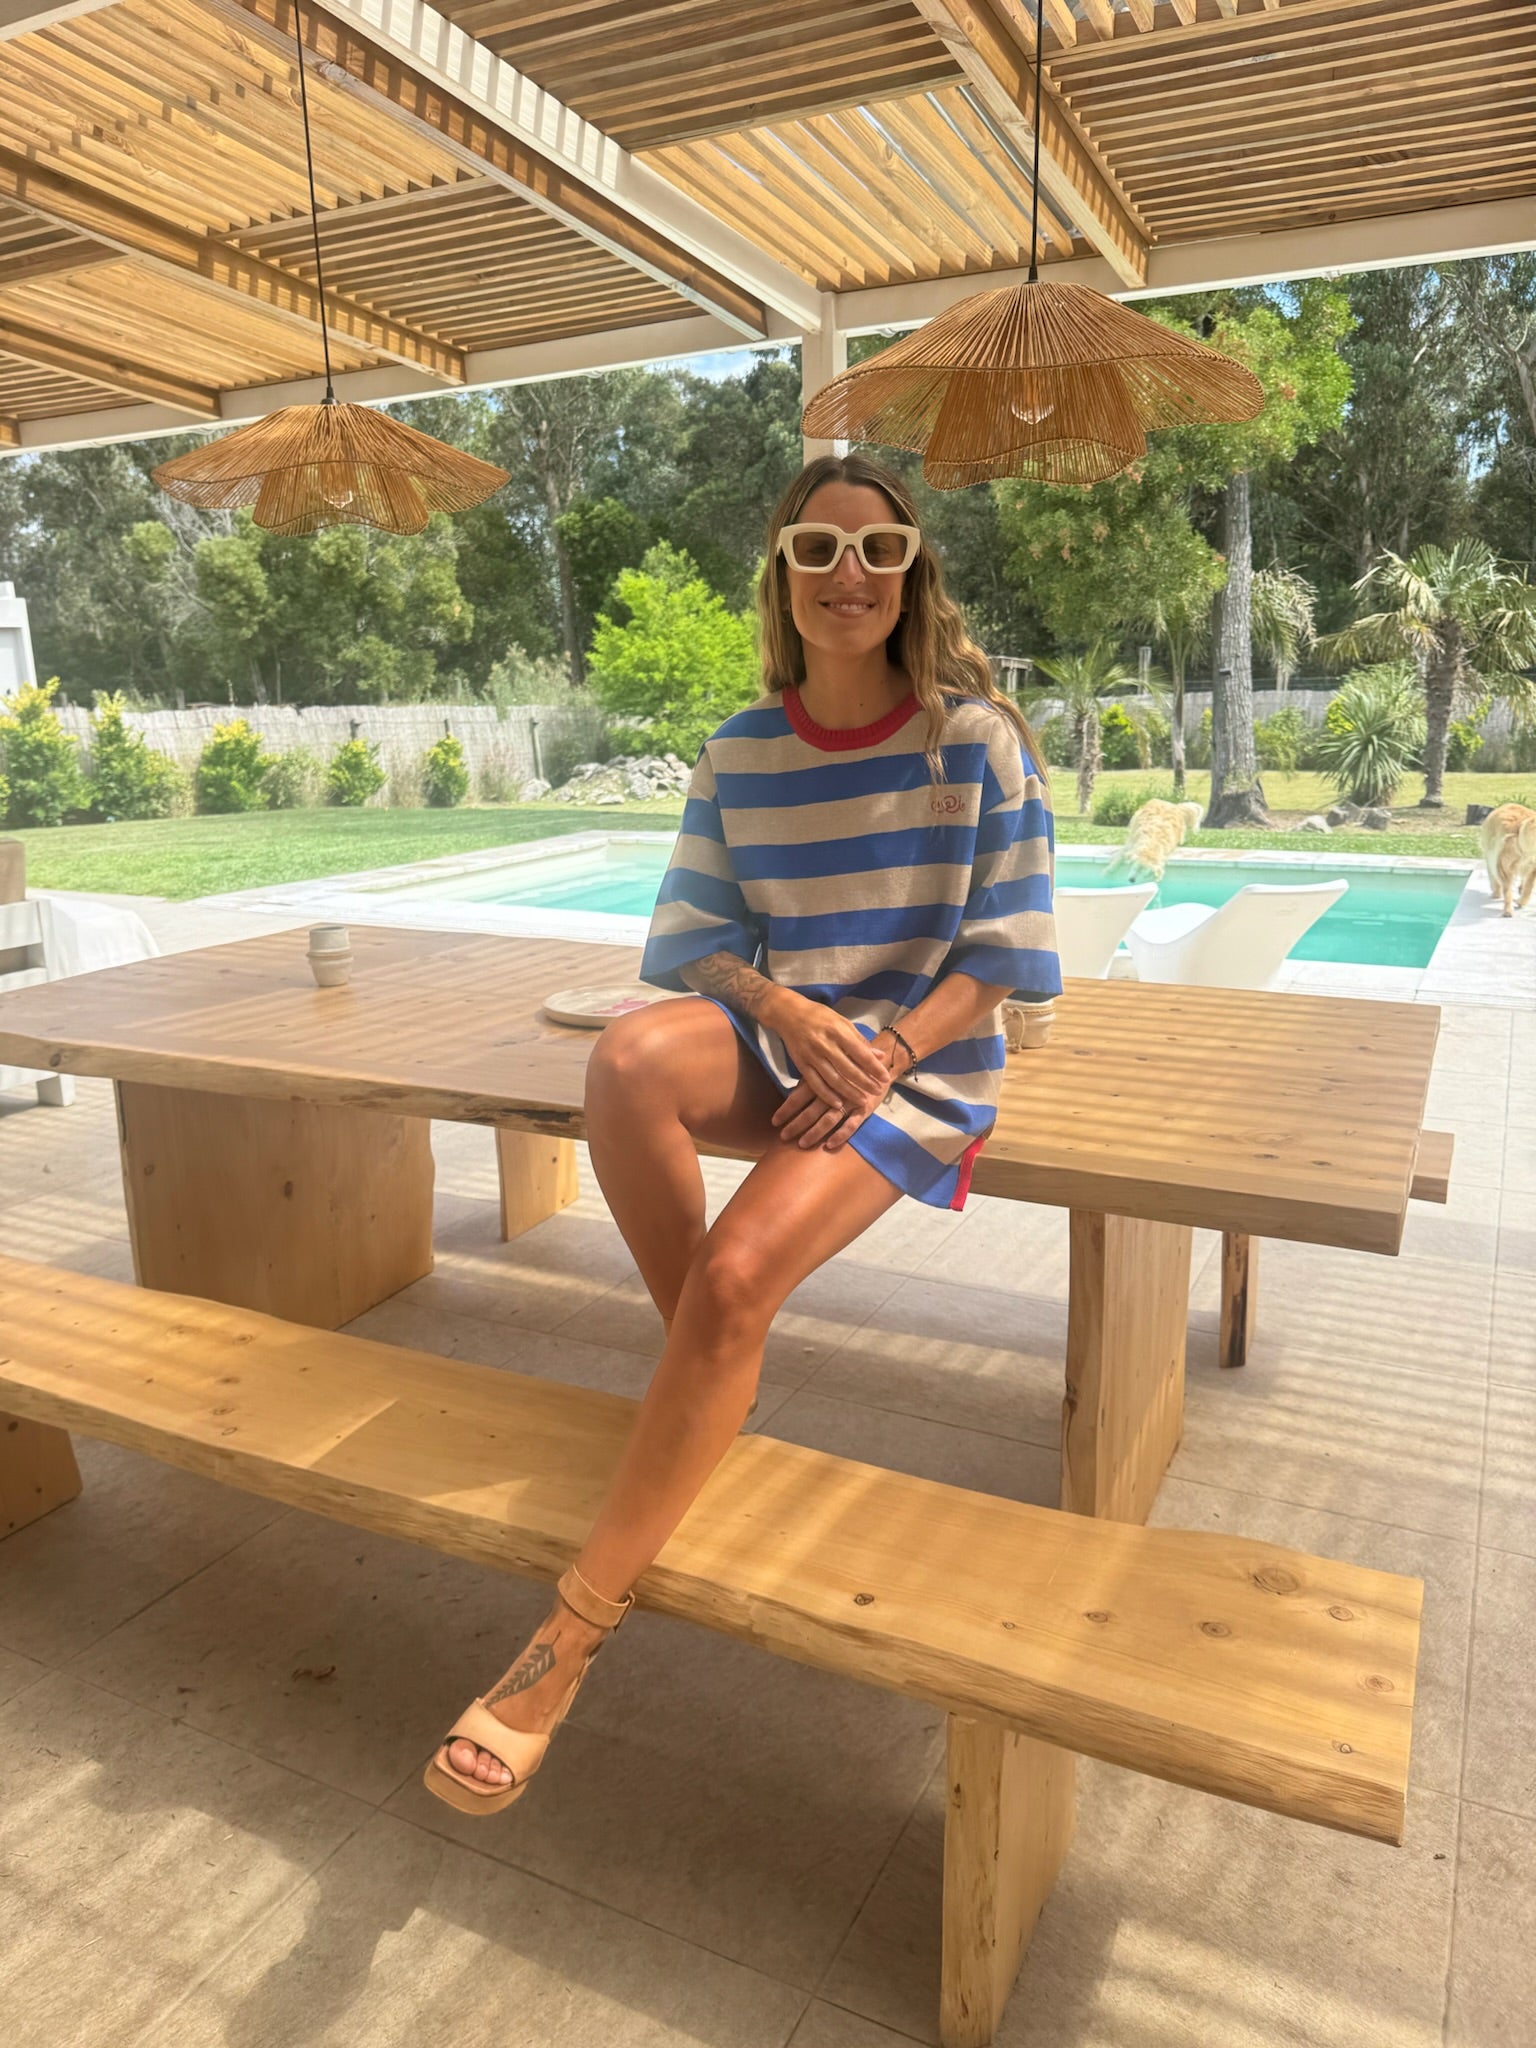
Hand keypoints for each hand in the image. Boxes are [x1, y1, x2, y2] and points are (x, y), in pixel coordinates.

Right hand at [766, 991, 892, 1111]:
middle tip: (878, 1091)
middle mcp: (825, 1044)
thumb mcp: (842, 1022)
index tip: (886, 1077)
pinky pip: (815, 1083)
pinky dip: (827, 1095)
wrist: (788, 1013)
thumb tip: (880, 1056)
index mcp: (838, 1031)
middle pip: (848, 1069)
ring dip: (849, 1092)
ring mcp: (811, 1055)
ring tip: (862, 1101)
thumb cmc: (819, 1016)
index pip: (860, 1053)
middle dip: (865, 1082)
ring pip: (833, 1079)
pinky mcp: (800, 1064)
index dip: (874, 1067)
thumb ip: (860, 1040)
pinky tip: (838, 1104)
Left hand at [771, 1031, 908, 1150]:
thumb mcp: (829, 1065)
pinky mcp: (864, 1108)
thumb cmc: (849, 1063)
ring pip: (828, 1120)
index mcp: (822, 1077)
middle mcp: (833, 1090)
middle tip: (784, 1137)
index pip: (799, 1096)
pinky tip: (830, 1145)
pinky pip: (851, 1124)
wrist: (880, 1060)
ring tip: (802, 1144)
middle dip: (796, 1125)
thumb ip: (812, 1077)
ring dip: (814, 1133)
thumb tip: (790, 1091)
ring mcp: (849, 1100)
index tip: (774, 1121)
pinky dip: (841, 1135)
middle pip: (810, 1111)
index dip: (786, 1109)